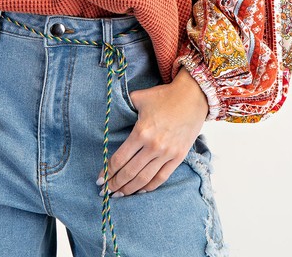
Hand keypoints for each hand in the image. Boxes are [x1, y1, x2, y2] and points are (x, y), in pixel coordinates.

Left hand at [96, 67, 208, 195]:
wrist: (192, 97)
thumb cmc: (164, 96)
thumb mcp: (139, 97)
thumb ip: (124, 106)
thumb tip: (112, 111)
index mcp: (141, 132)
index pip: (120, 159)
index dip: (108, 171)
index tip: (99, 179)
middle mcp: (153, 146)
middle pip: (130, 172)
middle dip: (115, 183)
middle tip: (105, 190)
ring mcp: (167, 153)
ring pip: (144, 179)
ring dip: (130, 189)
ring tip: (119, 194)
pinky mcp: (178, 157)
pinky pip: (161, 177)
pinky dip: (149, 187)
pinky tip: (139, 191)